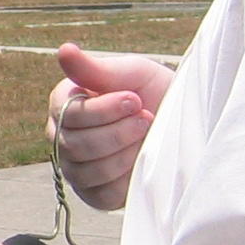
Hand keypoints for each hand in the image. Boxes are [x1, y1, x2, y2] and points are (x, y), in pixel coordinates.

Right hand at [47, 43, 175, 210]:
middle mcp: (62, 137)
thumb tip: (64, 50)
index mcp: (63, 104)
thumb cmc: (153, 91)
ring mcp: (75, 168)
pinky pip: (100, 194)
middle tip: (147, 118)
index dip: (103, 110)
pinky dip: (125, 179)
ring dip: (125, 154)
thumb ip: (94, 68)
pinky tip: (140, 160)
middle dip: (118, 133)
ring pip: (87, 171)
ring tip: (146, 136)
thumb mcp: (130, 72)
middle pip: (75, 145)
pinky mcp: (93, 193)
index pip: (69, 116)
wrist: (183, 120)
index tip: (134, 99)